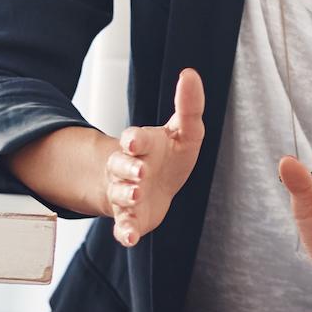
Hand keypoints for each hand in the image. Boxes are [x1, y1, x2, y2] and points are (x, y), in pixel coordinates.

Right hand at [102, 67, 205, 245]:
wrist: (155, 187)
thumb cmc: (170, 154)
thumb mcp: (185, 130)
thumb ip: (189, 105)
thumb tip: (190, 73)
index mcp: (142, 145)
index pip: (134, 139)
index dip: (134, 140)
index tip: (134, 142)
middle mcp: (129, 168)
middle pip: (121, 166)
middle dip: (128, 167)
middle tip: (140, 171)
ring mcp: (127, 194)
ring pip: (120, 194)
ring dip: (126, 194)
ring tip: (136, 194)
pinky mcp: (131, 218)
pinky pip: (123, 226)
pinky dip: (125, 232)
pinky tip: (129, 238)